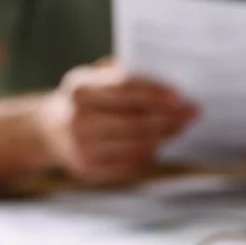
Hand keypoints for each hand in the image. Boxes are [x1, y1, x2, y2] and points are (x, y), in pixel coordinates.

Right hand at [37, 63, 197, 183]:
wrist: (50, 132)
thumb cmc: (84, 99)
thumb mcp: (92, 78)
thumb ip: (120, 74)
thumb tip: (162, 75)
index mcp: (80, 91)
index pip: (124, 91)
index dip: (154, 94)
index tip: (179, 95)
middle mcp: (79, 121)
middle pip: (136, 122)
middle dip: (170, 117)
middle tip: (194, 111)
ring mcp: (84, 149)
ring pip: (138, 145)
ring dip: (167, 135)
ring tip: (184, 125)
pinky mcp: (92, 170)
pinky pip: (132, 162)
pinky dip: (152, 151)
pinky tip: (164, 140)